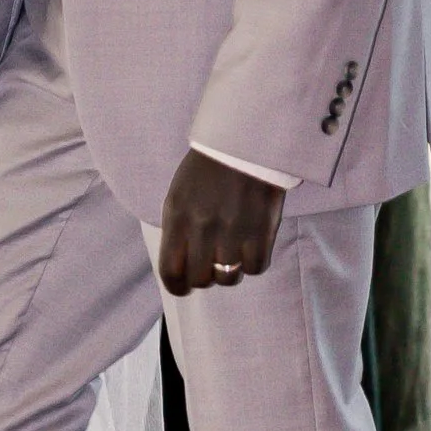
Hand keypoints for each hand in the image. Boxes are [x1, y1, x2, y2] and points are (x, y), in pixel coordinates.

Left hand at [157, 150, 284, 296]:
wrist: (243, 143)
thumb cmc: (206, 169)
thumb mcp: (178, 196)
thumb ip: (175, 230)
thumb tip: (178, 265)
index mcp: (177, 219)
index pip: (170, 272)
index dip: (177, 286)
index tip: (184, 287)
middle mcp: (202, 229)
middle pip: (200, 280)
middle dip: (204, 278)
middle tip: (211, 267)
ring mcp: (233, 231)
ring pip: (228, 278)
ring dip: (229, 272)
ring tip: (232, 256)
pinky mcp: (261, 230)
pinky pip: (255, 268)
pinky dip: (253, 264)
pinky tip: (250, 249)